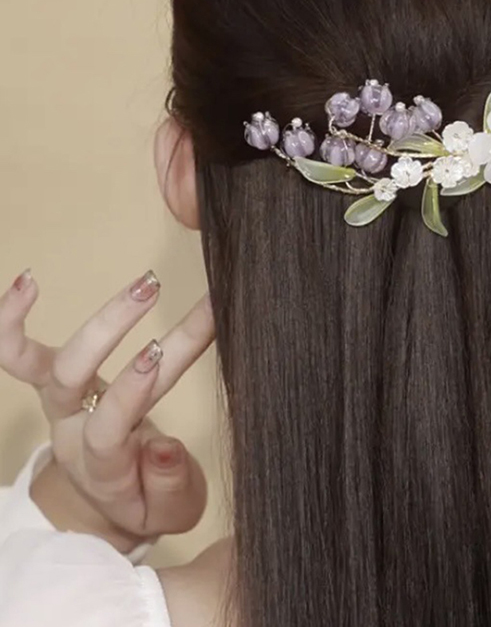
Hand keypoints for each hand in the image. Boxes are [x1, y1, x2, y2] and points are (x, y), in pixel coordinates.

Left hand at [0, 269, 214, 552]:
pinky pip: (20, 355)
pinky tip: (27, 281)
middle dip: (109, 330)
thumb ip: (172, 484)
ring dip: (93, 315)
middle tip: (152, 291)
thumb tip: (164, 446)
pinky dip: (12, 320)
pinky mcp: (57, 384)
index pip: (108, 426)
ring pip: (55, 361)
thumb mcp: (173, 511)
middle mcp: (72, 431)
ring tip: (141, 281)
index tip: (160, 351)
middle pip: (72, 378)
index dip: (128, 389)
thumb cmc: (149, 502)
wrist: (117, 503)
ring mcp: (61, 405)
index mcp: (103, 469)